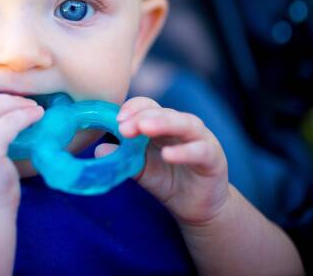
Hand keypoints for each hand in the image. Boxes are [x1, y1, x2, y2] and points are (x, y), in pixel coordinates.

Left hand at [95, 97, 228, 225]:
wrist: (197, 207)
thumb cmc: (168, 180)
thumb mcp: (140, 169)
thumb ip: (122, 158)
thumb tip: (98, 150)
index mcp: (162, 123)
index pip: (146, 106)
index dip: (131, 109)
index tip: (115, 121)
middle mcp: (181, 125)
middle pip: (162, 111)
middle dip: (141, 116)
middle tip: (123, 127)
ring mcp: (200, 138)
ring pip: (184, 123)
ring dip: (162, 123)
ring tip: (143, 128)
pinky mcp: (213, 157)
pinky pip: (200, 150)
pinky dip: (184, 151)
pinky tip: (168, 155)